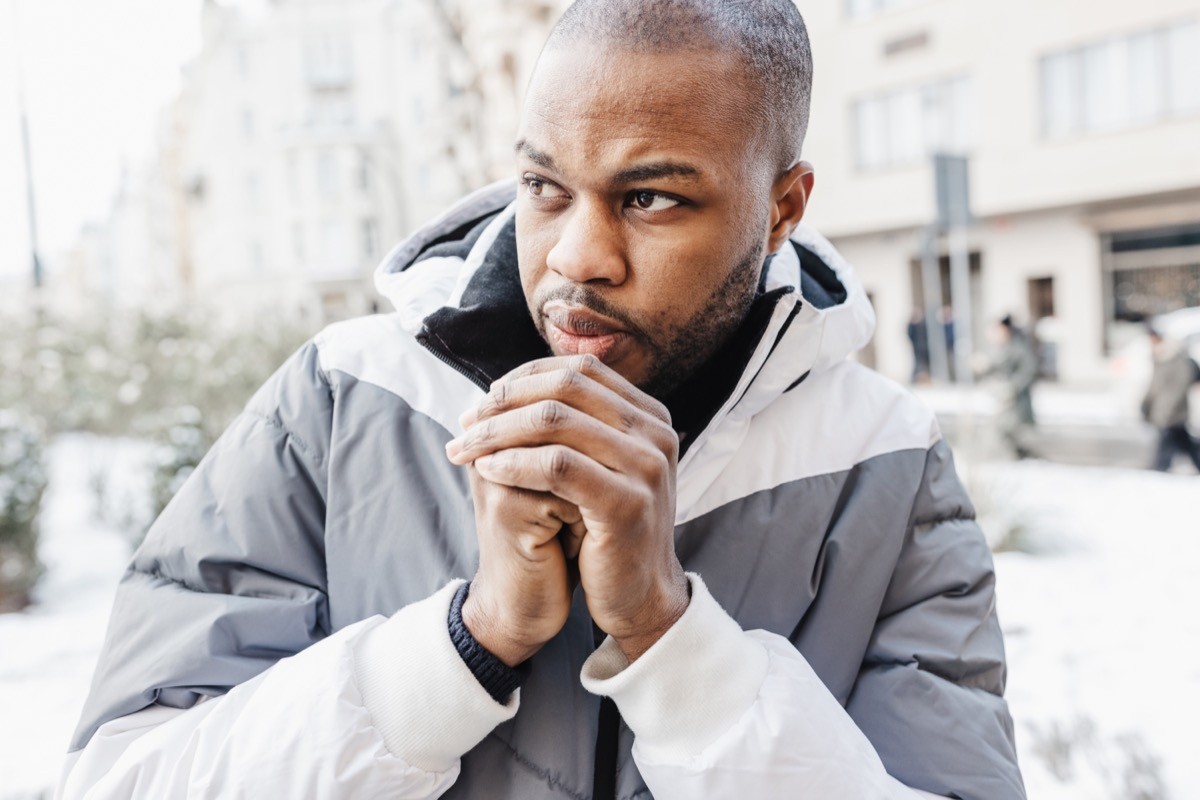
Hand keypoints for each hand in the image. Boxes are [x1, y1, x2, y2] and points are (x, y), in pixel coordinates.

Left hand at [447, 355, 689, 661]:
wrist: (638, 596)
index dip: (524, 378)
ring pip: (556, 421)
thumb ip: (572, 426)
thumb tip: (505, 386)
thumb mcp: (598, 467)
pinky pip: (557, 466)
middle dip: (505, 400)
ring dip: (498, 430)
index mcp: (649, 417)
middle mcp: (656, 434)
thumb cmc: (605, 531)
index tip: (484, 401)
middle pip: (566, 388)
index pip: (579, 371)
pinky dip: (514, 462)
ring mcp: (647, 467)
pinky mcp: (627, 504)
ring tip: (464, 447)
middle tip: (466, 421)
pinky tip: (487, 470)